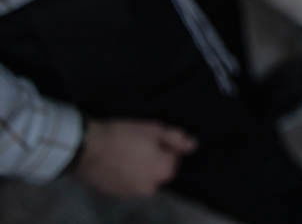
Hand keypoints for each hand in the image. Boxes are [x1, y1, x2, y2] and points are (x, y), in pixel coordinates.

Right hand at [73, 119, 196, 196]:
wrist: (86, 148)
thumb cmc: (123, 135)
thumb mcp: (154, 130)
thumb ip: (176, 139)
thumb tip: (193, 146)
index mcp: (163, 172)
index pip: (174, 159)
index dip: (165, 146)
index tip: (151, 138)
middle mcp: (150, 188)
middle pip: (159, 170)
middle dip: (153, 158)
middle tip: (138, 143)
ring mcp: (131, 193)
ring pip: (143, 178)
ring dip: (139, 167)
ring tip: (125, 151)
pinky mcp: (115, 194)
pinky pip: (128, 182)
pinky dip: (126, 174)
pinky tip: (116, 161)